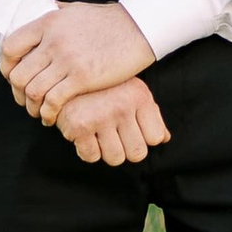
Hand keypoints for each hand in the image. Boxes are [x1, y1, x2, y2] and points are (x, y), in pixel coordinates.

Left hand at [1, 1, 154, 123]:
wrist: (138, 27)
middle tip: (27, 100)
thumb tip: (42, 9)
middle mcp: (53, 41)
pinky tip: (52, 117)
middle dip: (18, 93)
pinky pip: (53, 101)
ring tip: (39, 112)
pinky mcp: (82, 77)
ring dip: (32, 107)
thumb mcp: (74, 10)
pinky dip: (48, 113)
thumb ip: (54, 14)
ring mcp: (67, 60)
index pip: (11, 48)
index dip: (7, 67)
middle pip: (18, 75)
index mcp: (48, 23)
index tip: (14, 77)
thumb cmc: (107, 20)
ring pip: (32, 91)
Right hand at [57, 75, 171, 166]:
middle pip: (137, 153)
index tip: (133, 129)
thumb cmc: (105, 87)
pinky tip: (85, 133)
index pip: (155, 138)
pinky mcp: (79, 126)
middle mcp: (122, 106)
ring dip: (107, 151)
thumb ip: (150, 115)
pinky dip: (88, 150)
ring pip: (115, 158)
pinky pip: (91, 156)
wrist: (66, 73)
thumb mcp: (131, 92)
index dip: (144, 138)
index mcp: (139, 96)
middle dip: (127, 149)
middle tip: (116, 135)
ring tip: (100, 134)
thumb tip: (165, 138)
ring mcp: (100, 116)